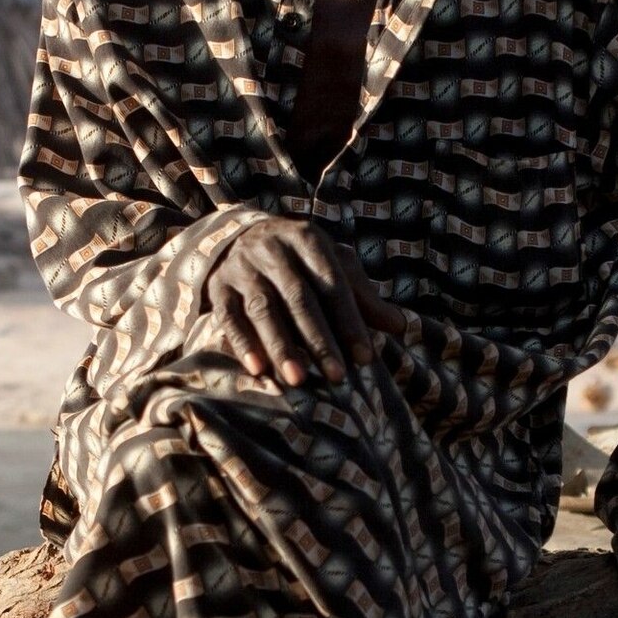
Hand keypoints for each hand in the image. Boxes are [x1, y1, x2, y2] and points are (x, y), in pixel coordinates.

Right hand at [204, 217, 405, 386]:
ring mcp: (242, 267)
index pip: (333, 285)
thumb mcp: (332, 266)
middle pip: (299, 298)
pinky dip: (243, 344)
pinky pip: (229, 317)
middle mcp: (273, 249)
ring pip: (263, 309)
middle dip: (319, 340)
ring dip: (281, 346)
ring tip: (298, 380)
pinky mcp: (218, 287)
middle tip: (337, 377)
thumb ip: (362, 297)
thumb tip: (399, 327)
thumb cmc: (299, 260)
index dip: (350, 322)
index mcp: (308, 239)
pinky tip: (258, 369)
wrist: (238, 237)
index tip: (365, 358)